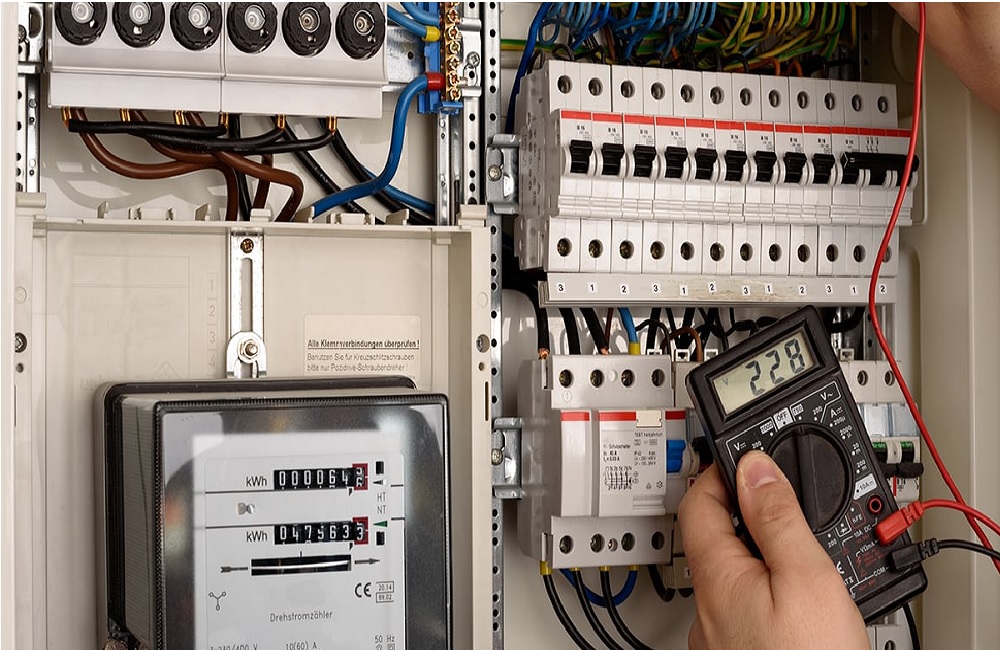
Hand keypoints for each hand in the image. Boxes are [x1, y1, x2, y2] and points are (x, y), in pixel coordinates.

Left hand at [677, 451, 868, 649]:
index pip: (698, 501)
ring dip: (764, 552)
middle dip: (751, 512)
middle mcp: (708, 607)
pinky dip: (769, 588)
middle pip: (718, 536)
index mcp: (716, 577)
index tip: (752, 459)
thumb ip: (780, 520)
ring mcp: (722, 632)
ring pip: (736, 573)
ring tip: (801, 545)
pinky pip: (748, 604)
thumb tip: (757, 469)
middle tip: (785, 497)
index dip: (724, 471)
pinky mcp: (742, 649)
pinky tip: (797, 595)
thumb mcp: (807, 579)